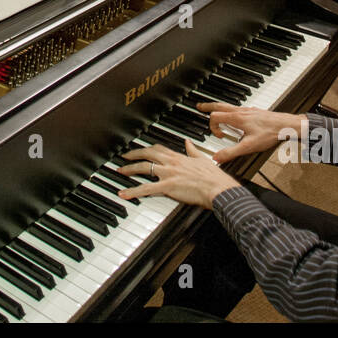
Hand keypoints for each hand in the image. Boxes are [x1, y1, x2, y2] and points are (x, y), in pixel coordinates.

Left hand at [117, 141, 240, 209]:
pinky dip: (133, 191)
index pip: (158, 148)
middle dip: (133, 154)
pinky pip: (146, 188)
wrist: (218, 188)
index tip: (140, 149)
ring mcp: (168, 173)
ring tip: (120, 171)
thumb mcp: (202, 159)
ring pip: (144, 167)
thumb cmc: (213, 177)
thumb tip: (187, 143)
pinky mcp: (167, 186)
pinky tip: (124, 194)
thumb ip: (192, 150)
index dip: (147, 148)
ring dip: (130, 169)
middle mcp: (171, 162)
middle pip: (147, 154)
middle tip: (124, 157)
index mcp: (179, 156)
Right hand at [193, 104, 305, 163]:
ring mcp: (248, 110)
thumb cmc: (270, 133)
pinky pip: (237, 108)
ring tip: (213, 109)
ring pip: (228, 105)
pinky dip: (230, 110)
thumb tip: (216, 158)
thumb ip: (231, 152)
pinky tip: (235, 116)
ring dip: (218, 107)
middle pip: (219, 105)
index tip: (220, 136)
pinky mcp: (254, 111)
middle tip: (199, 106)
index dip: (213, 127)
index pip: (215, 117)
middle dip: (208, 106)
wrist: (287, 125)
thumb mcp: (249, 146)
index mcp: (237, 118)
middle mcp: (241, 111)